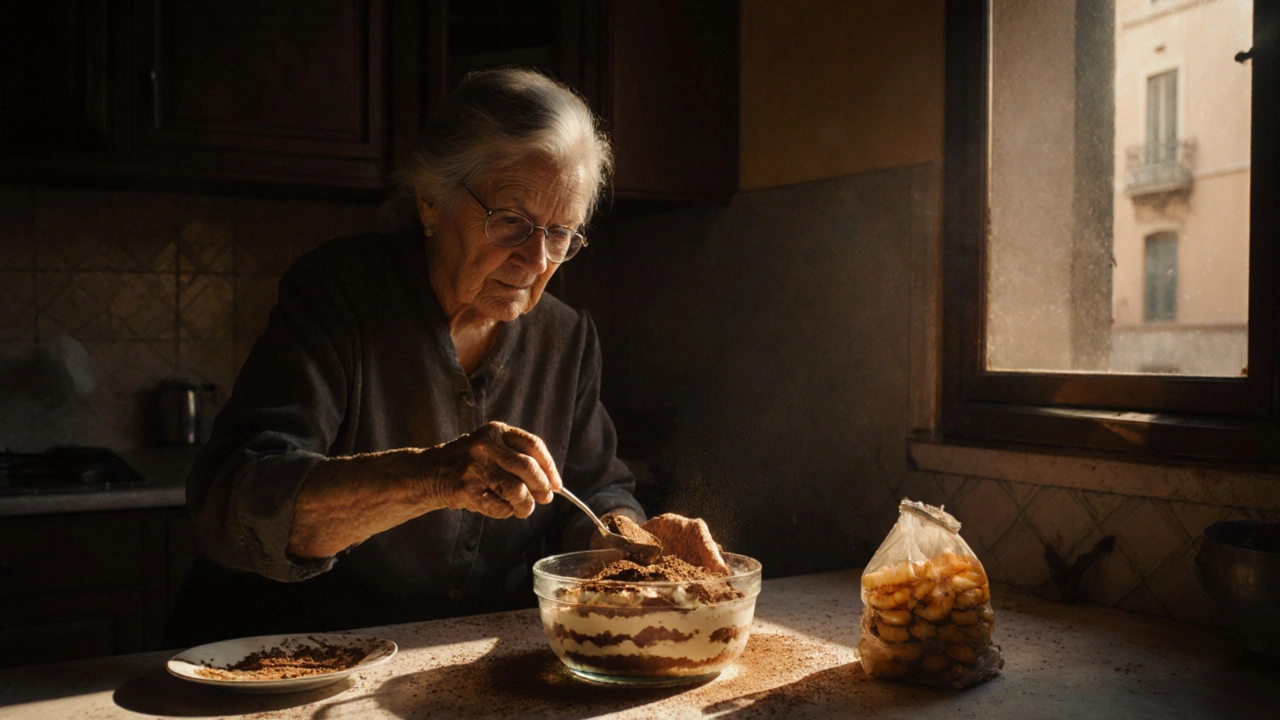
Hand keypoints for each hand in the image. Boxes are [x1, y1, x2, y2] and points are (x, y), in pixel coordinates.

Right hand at [426, 421, 562, 518]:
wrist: (428, 473)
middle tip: (545, 498)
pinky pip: (500, 507)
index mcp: (496, 431)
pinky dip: (506, 512)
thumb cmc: (467, 462)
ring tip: (523, 508)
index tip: (556, 484)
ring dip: (526, 505)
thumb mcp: (490, 447)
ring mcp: (475, 467)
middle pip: (529, 468)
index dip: (550, 467)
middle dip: (542, 487)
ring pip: (517, 490)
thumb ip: (517, 458)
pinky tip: (501, 509)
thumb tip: (551, 483)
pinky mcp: (467, 489)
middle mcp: (486, 445)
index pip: (534, 445)